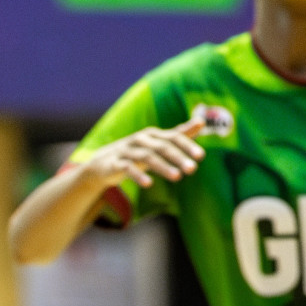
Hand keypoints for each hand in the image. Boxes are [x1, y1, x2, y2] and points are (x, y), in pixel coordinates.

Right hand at [82, 116, 206, 189]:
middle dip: (178, 157)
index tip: (201, 156)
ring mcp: (127, 150)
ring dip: (163, 166)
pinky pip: (127, 168)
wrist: (103, 162)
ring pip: (146, 157)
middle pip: (162, 146)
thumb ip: (179, 134)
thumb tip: (202, 121)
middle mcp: (140, 139)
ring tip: (177, 177)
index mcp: (153, 134)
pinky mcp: (115, 163)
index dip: (187, 145)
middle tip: (193, 169)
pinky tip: (149, 184)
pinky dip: (138, 175)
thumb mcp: (158, 143)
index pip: (173, 137)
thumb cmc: (137, 152)